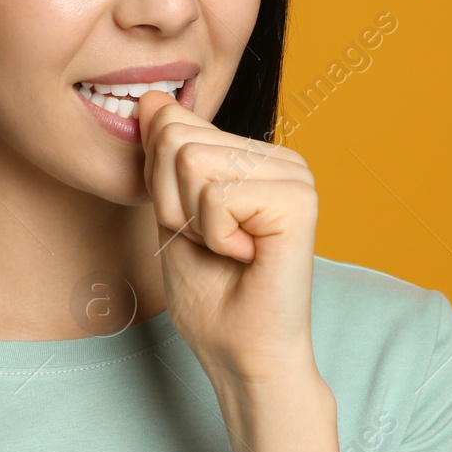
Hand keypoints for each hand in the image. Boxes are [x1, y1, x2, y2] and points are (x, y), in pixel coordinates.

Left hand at [136, 89, 319, 386]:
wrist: (241, 355)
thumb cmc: (211, 295)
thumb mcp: (170, 212)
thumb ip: (164, 156)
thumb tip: (151, 97)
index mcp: (254, 154)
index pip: (172, 124)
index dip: (159, 185)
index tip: (193, 229)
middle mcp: (280, 156)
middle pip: (177, 138)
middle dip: (172, 202)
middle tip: (210, 244)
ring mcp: (294, 175)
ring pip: (192, 162)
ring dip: (191, 221)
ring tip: (227, 250)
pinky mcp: (299, 200)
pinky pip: (216, 195)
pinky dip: (215, 236)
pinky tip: (246, 258)